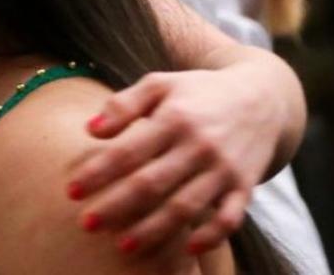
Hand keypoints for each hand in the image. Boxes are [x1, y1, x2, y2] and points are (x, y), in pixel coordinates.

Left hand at [65, 68, 280, 255]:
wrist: (261, 98)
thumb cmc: (197, 91)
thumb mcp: (159, 84)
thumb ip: (123, 104)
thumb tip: (91, 130)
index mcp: (174, 119)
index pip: (128, 152)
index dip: (98, 173)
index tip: (72, 191)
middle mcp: (200, 146)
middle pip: (151, 184)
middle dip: (116, 206)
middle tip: (86, 224)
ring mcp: (224, 170)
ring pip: (186, 207)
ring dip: (154, 229)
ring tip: (123, 246)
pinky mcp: (245, 187)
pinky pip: (230, 218)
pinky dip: (211, 236)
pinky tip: (186, 249)